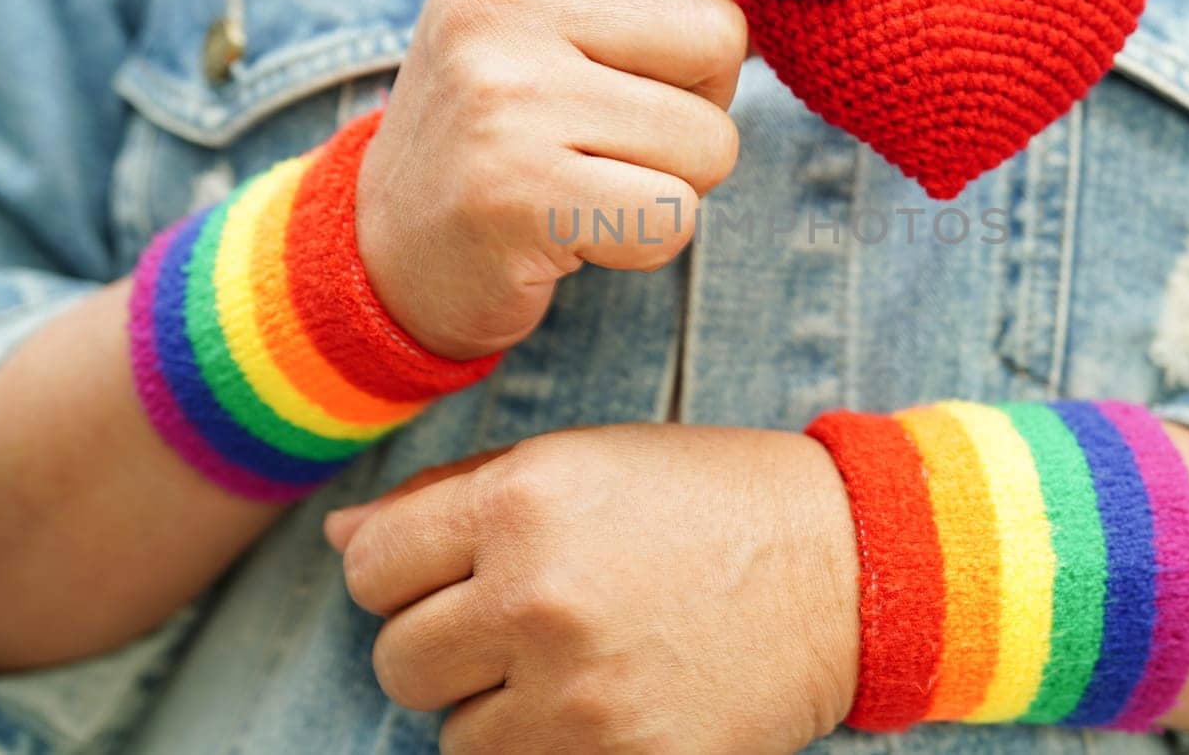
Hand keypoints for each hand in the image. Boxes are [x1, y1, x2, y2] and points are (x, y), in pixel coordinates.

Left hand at [326, 425, 860, 753]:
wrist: (847, 567)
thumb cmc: (710, 500)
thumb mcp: (587, 462)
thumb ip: (457, 496)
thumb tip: (341, 536)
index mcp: (524, 500)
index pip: (372, 568)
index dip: (407, 574)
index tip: (454, 574)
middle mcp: (538, 596)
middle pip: (399, 661)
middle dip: (447, 647)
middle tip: (522, 623)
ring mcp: (579, 694)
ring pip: (454, 738)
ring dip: (496, 710)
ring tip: (576, 664)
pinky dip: (547, 752)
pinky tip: (606, 706)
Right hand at [356, 0, 867, 358]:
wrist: (388, 246)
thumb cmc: (508, 127)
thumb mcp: (546, 21)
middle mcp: (499, 2)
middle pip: (721, 39)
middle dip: (701, 101)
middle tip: (613, 128)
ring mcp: (502, 95)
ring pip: (712, 138)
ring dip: (677, 178)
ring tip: (591, 177)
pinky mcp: (517, 190)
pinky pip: (677, 214)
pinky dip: (650, 238)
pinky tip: (581, 228)